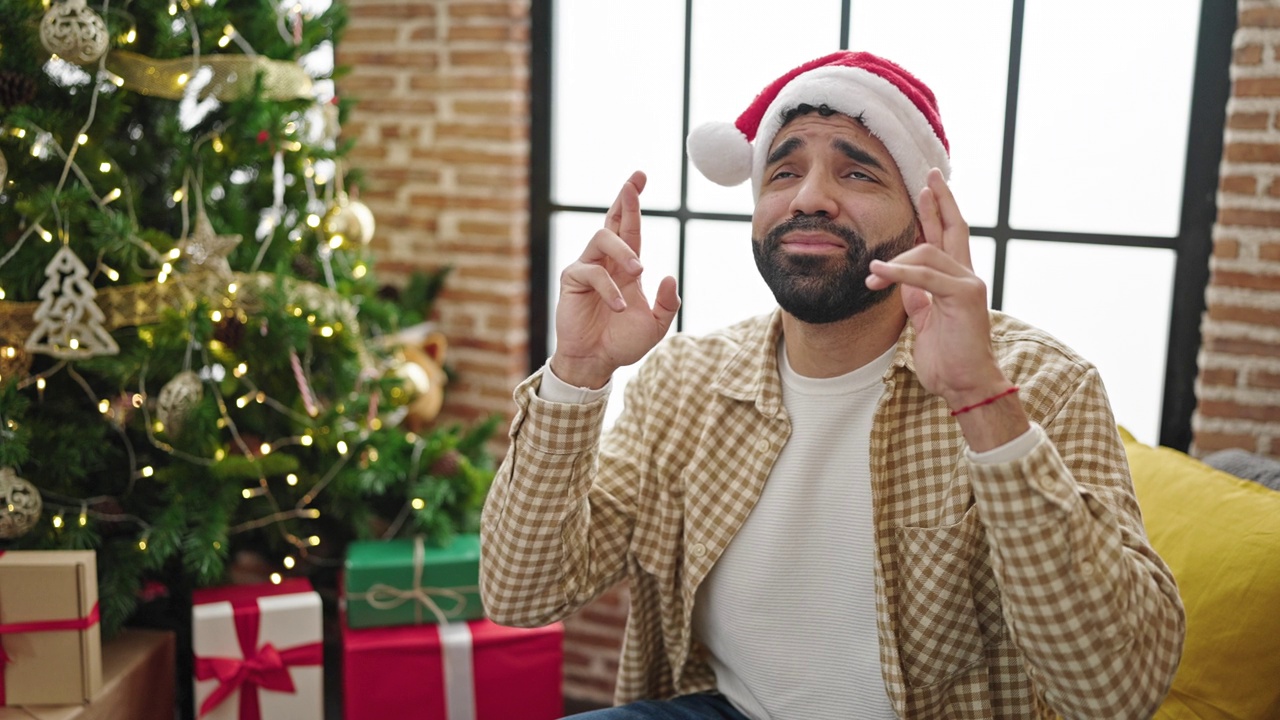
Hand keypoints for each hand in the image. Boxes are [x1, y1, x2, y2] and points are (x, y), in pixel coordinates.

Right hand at [549, 171, 680, 388]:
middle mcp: (605, 262)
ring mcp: (587, 268)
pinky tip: (619, 306)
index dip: (633, 203)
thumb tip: (668, 276)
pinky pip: (591, 272)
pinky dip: (609, 288)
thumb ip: (667, 303)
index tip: (640, 176)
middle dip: (623, 201)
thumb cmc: (623, 342)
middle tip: (632, 185)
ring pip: (601, 239)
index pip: (630, 228)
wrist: (597, 361)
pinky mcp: (572, 281)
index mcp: (625, 267)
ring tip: (638, 271)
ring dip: (623, 252)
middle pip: (612, 221)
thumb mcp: (656, 324)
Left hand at [865, 168, 1010, 409]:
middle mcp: (968, 276)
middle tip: (928, 177)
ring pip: (928, 253)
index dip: (939, 211)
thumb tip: (898, 276)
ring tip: (872, 275)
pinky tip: (878, 274)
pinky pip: (924, 276)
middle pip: (953, 228)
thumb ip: (916, 295)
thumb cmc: (947, 357)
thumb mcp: (924, 319)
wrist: (965, 384)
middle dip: (938, 201)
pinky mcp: (965, 295)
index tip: (927, 188)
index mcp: (958, 281)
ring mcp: (970, 283)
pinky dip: (899, 273)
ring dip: (895, 262)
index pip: (949, 237)